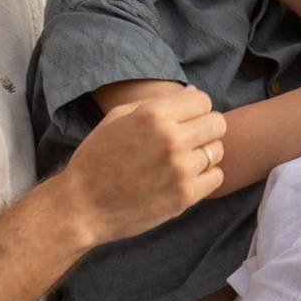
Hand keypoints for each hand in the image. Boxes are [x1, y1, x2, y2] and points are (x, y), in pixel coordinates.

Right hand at [59, 85, 225, 241]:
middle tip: (187, 141)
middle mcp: (171, 139)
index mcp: (153, 114)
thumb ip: (157, 102)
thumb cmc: (96, 159)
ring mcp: (180, 169)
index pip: (202, 100)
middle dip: (205, 129)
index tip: (186, 121)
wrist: (83, 206)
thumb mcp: (117, 118)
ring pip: (217, 151)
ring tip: (181, 162)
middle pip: (217, 123)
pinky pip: (215, 177)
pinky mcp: (185, 196)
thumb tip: (193, 93)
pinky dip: (204, 178)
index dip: (195, 109)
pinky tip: (183, 179)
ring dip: (204, 154)